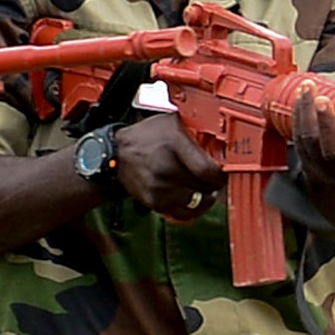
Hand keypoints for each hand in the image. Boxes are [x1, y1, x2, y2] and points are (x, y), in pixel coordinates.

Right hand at [108, 112, 222, 218]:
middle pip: (206, 189)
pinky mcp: (154, 202)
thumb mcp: (171, 121)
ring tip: (203, 191)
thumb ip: (196, 129)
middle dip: (213, 186)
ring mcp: (160, 188)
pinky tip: (190, 199)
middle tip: (213, 181)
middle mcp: (167, 169)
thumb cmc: (145, 136)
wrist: (114, 154)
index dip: (220, 175)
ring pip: (197, 204)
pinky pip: (182, 213)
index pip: (209, 172)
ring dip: (204, 199)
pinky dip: (190, 208)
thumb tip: (220, 139)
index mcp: (174, 145)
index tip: (220, 173)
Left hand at [290, 80, 334, 191]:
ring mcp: (320, 170)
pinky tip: (298, 96)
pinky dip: (297, 115)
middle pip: (329, 154)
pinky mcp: (304, 160)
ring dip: (305, 113)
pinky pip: (297, 137)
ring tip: (308, 89)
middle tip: (323, 100)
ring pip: (308, 143)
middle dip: (325, 125)